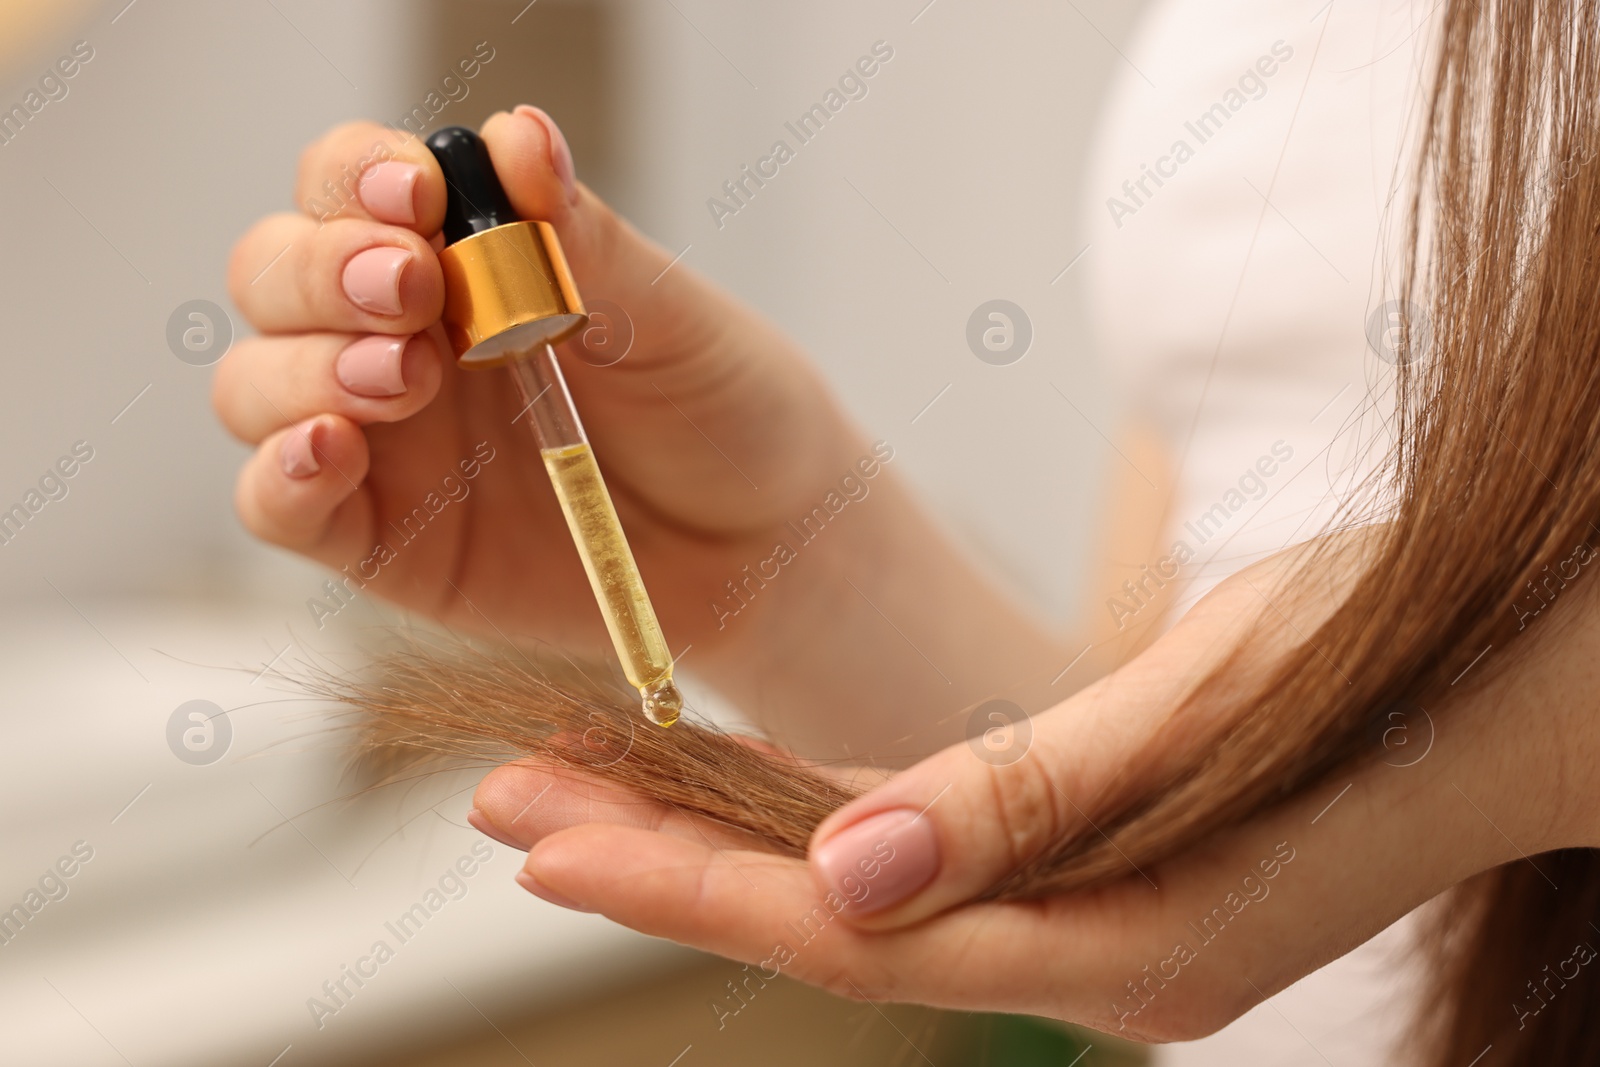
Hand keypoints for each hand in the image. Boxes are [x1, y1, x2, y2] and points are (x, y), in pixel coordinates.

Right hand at [215, 107, 1068, 749]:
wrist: (764, 549)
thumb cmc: (723, 414)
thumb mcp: (671, 320)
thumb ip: (586, 243)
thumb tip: (521, 134)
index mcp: (460, 262)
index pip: (355, 188)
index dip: (362, 178)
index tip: (421, 198)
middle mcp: (399, 339)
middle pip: (276, 274)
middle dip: (324, 270)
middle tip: (412, 288)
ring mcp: (380, 441)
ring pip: (255, 383)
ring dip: (304, 366)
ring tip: (404, 377)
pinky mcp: (380, 540)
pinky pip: (278, 505)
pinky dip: (280, 474)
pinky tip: (331, 449)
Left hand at [469, 538, 1599, 1039]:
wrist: (1537, 672)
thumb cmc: (1406, 672)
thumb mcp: (1222, 711)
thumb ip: (1030, 799)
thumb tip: (847, 878)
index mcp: (1123, 943)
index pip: (852, 927)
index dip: (687, 879)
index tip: (543, 836)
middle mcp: (1096, 952)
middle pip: (833, 914)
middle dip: (665, 856)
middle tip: (507, 804)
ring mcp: (1096, 914)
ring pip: (867, 881)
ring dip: (726, 829)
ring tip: (579, 782)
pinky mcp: (1099, 858)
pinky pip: (928, 846)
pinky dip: (821, 811)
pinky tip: (736, 778)